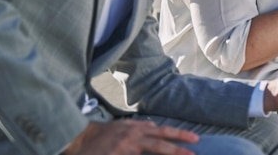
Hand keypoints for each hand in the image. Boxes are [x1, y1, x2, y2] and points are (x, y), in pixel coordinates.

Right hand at [63, 120, 197, 154]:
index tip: (195, 139)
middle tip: (193, 154)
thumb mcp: (124, 126)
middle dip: (177, 150)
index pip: (163, 132)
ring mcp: (125, 148)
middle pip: (160, 145)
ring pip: (151, 150)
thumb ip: (140, 127)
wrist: (82, 139)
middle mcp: (133, 137)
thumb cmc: (104, 134)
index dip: (179, 136)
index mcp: (137, 129)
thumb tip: (154, 126)